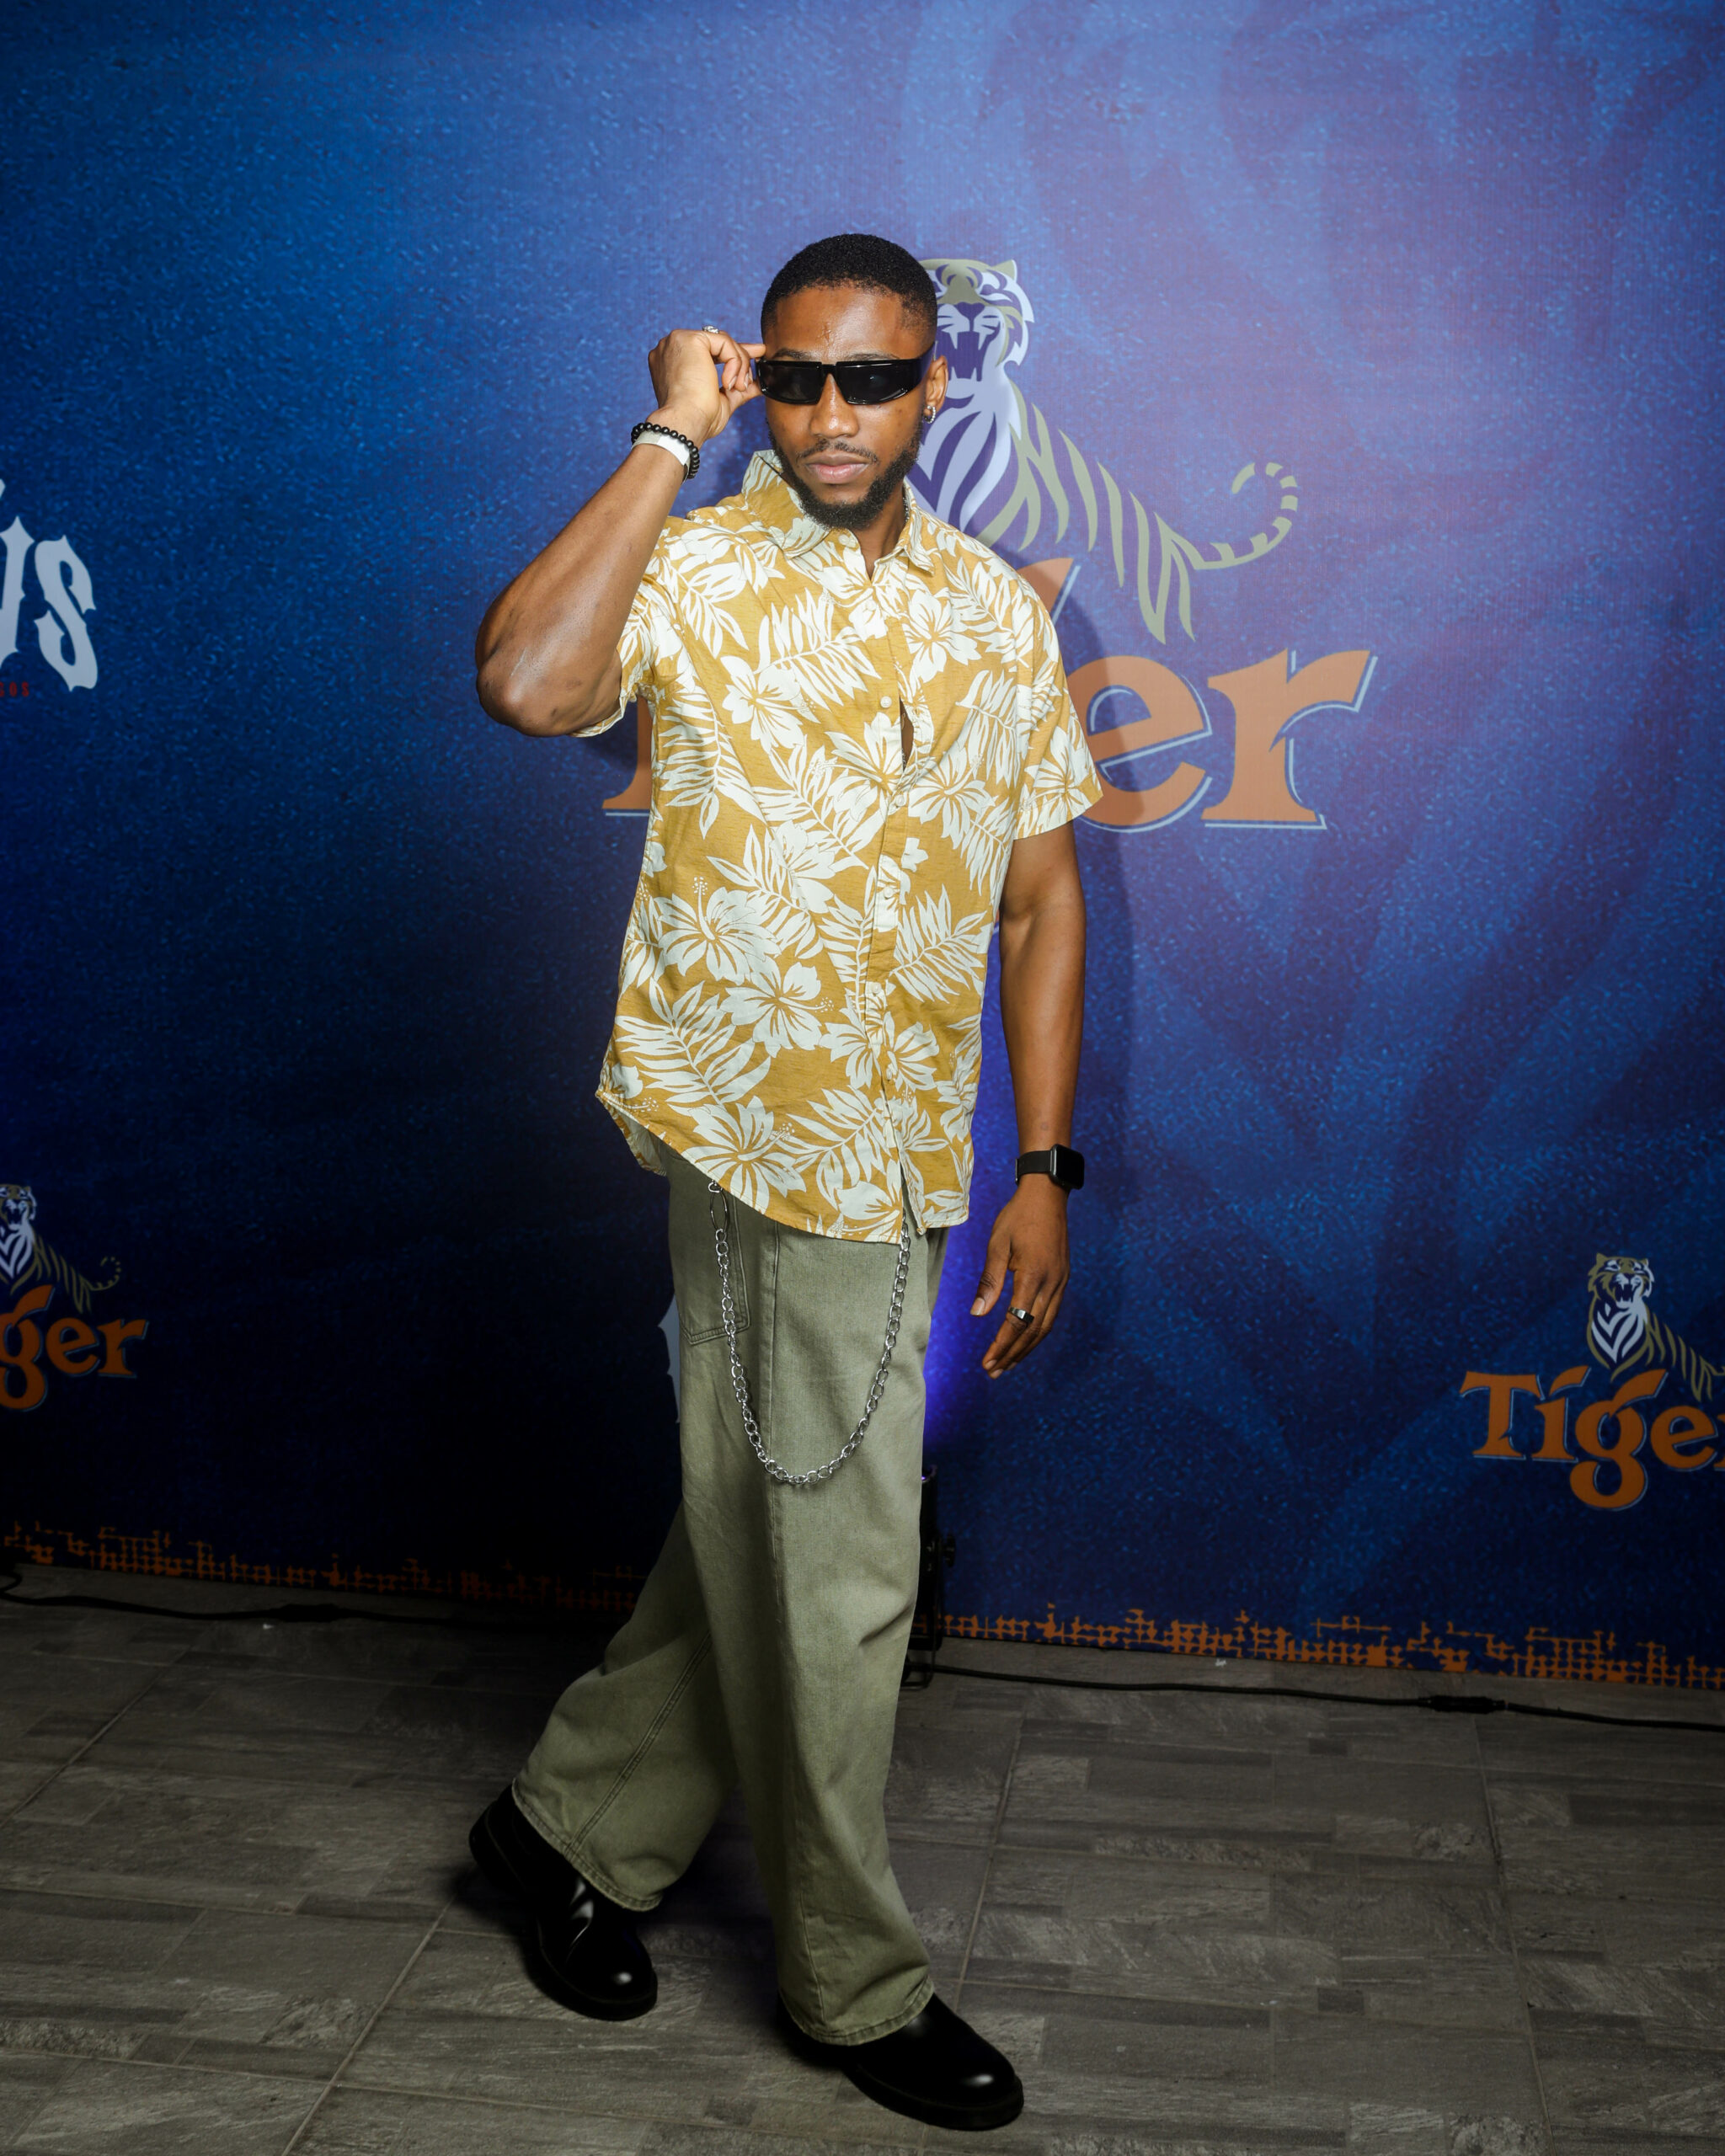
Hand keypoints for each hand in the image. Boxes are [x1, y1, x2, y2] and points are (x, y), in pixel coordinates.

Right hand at [646, 326, 764, 446]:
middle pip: (716, 343)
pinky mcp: (690, 339)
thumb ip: (736, 388)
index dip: (730, 355)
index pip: (707, 350)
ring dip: (740, 366)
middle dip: (740, 355)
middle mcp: (672, 348)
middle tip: (755, 367)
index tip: (753, 357)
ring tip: (738, 388)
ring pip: (723, 342)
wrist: (685, 423)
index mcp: (673, 362)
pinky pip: (725, 343)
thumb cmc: (696, 419)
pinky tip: (728, 383)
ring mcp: (679, 341)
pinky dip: (735, 363)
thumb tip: (756, 385)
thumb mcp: (721, 400)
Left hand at [970, 1177, 1069, 1378]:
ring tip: (1007, 1364)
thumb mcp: (997, 1244)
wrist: (1048, 1194)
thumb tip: (977, 1314)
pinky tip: (1025, 1340)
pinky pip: (1051, 1313)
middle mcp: (1052, 1283)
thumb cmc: (1018, 1216)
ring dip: (1026, 1348)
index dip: (1002, 1345)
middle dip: (1013, 1354)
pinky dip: (1037, 1332)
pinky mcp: (1062, 1279)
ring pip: (1045, 1326)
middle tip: (993, 1372)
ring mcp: (1061, 1282)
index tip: (987, 1362)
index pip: (1017, 1322)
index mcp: (1033, 1275)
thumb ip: (989, 1280)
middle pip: (1033, 1331)